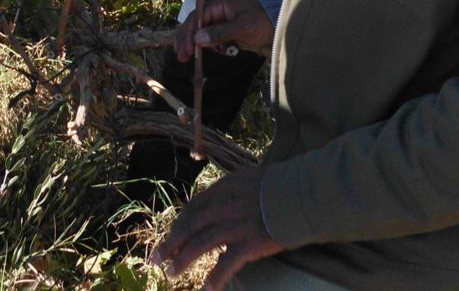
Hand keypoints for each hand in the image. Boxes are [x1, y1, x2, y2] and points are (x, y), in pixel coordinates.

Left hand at [153, 166, 283, 289]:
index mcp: (222, 190)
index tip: (169, 237)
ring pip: (199, 244)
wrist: (302, 194)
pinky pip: (226, 264)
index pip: (192, 209)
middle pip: (189, 226)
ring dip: (182, 260)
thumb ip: (230, 190)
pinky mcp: (249, 244)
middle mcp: (223, 207)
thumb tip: (218, 201)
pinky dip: (215, 278)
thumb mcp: (248, 179)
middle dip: (170, 243)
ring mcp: (234, 226)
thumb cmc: (280, 186)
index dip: (178, 225)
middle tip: (156, 258)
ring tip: (171, 273)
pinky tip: (207, 289)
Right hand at [174, 0, 273, 61]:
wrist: (280, 26)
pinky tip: (203, 52)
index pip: (198, 17)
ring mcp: (221, 18)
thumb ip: (220, 33)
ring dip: (195, 44)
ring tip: (186, 56)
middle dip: (187, 39)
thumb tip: (198, 39)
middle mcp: (217, 8)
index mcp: (220, 2)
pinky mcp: (225, 28)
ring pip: (201, 31)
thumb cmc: (263, 22)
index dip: (189, 33)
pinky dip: (207, 45)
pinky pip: (210, 36)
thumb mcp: (243, 28)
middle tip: (181, 56)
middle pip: (195, 23)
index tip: (185, 49)